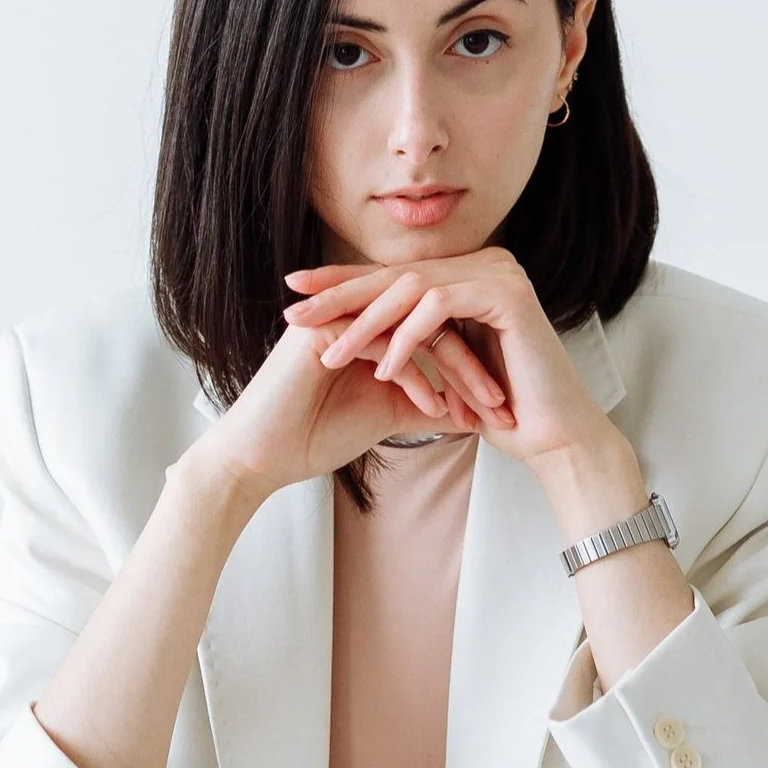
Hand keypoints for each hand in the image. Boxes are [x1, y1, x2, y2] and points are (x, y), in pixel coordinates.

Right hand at [191, 312, 487, 504]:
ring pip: (417, 331)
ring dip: (456, 372)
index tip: (501, 405)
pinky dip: (415, 379)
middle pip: (435, 325)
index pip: (437, 330)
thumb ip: (428, 402)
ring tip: (483, 408)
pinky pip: (386, 347)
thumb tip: (475, 410)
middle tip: (505, 403)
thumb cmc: (316, 435)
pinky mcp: (323, 330)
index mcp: (371, 322)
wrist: (262, 458)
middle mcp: (356, 309)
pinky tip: (434, 409)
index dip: (474, 366)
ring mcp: (338, 314)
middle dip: (476, 366)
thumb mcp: (389, 415)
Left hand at [280, 247, 615, 469]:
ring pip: (413, 288)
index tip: (295, 295)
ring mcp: (500, 273)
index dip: (342, 283)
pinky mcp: (507, 294)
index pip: (395, 276)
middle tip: (293, 311)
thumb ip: (410, 337)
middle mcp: (487, 263)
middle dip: (340, 294)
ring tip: (331, 353)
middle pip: (397, 275)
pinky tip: (384, 368)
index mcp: (469, 273)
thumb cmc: (499, 411)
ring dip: (366, 322)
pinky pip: (440, 307)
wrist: (554, 438)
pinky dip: (408, 338)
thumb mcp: (441, 366)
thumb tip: (350, 326)